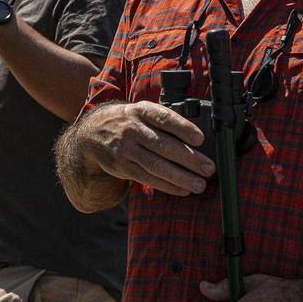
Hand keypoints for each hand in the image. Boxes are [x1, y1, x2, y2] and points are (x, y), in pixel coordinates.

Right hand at [78, 102, 213, 195]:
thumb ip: (164, 121)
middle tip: (209, 168)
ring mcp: (126, 149)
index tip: (200, 138)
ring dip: (181, 177)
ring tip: (199, 185)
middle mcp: (133, 129)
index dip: (182, 128)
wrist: (93, 133)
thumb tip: (197, 139)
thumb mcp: (143, 112)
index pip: (164, 118)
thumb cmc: (130, 122)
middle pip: (163, 145)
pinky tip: (183, 190)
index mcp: (142, 111)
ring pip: (156, 165)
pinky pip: (148, 178)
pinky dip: (167, 185)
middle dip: (189, 158)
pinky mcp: (123, 167)